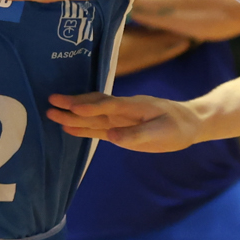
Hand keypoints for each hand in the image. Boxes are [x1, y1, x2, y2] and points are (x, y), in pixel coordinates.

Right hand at [45, 91, 203, 152]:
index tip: (71, 107)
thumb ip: (137, 135)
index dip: (90, 107)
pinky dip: (83, 127)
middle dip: (72, 105)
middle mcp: (123, 110)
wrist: (189, 123)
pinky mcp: (120, 129)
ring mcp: (120, 118)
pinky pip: (98, 127)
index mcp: (134, 106)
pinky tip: (69, 127)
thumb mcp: (162, 132)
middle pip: (94, 106)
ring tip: (51, 114)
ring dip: (73, 115)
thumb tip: (112, 137)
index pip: (108, 106)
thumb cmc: (178, 126)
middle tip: (50, 102)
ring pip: (93, 116)